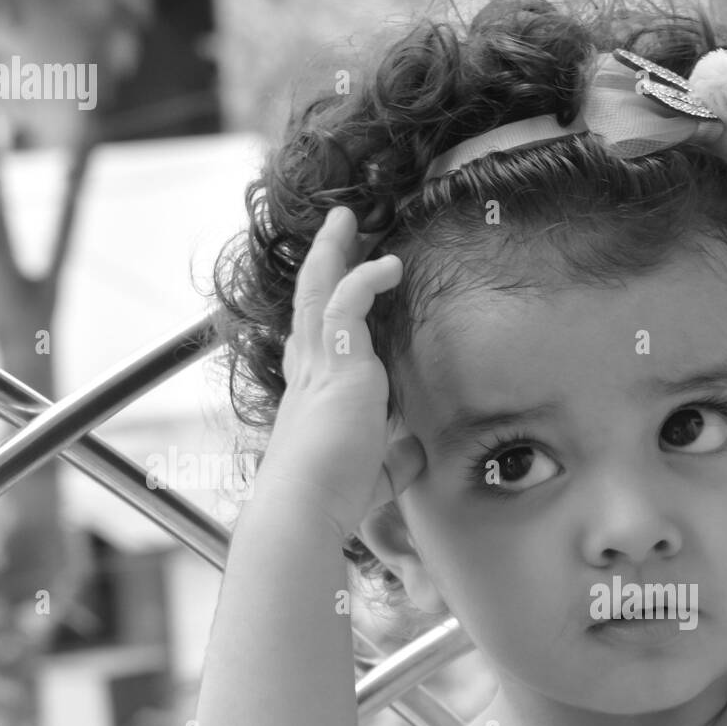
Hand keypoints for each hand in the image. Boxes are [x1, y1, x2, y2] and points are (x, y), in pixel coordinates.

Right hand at [258, 206, 424, 536]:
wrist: (309, 505)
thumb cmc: (335, 496)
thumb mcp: (377, 473)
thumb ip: (396, 458)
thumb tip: (418, 452)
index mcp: (313, 394)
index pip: (314, 341)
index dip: (323, 312)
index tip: (338, 286)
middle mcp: (309, 372)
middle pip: (309, 300)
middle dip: (323, 261)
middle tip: (336, 228)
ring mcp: (318, 364)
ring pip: (318, 288)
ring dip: (333, 251)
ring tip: (347, 219)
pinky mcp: (337, 363)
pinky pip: (347, 302)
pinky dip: (366, 277)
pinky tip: (390, 264)